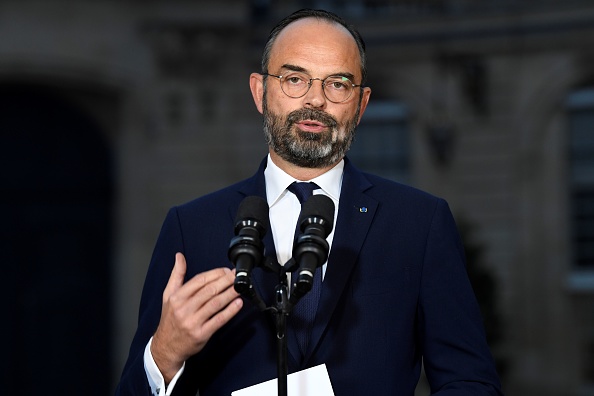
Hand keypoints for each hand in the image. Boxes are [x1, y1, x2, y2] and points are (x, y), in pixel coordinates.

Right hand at [151, 252, 242, 382]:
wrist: (166, 346)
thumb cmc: (170, 319)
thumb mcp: (168, 295)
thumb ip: (176, 275)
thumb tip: (179, 256)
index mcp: (177, 297)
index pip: (199, 280)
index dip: (215, 274)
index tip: (226, 270)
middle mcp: (184, 308)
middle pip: (209, 291)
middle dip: (226, 281)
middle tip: (237, 276)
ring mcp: (193, 322)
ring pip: (215, 304)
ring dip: (230, 294)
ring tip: (240, 287)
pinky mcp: (201, 334)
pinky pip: (218, 320)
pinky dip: (230, 311)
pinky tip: (238, 304)